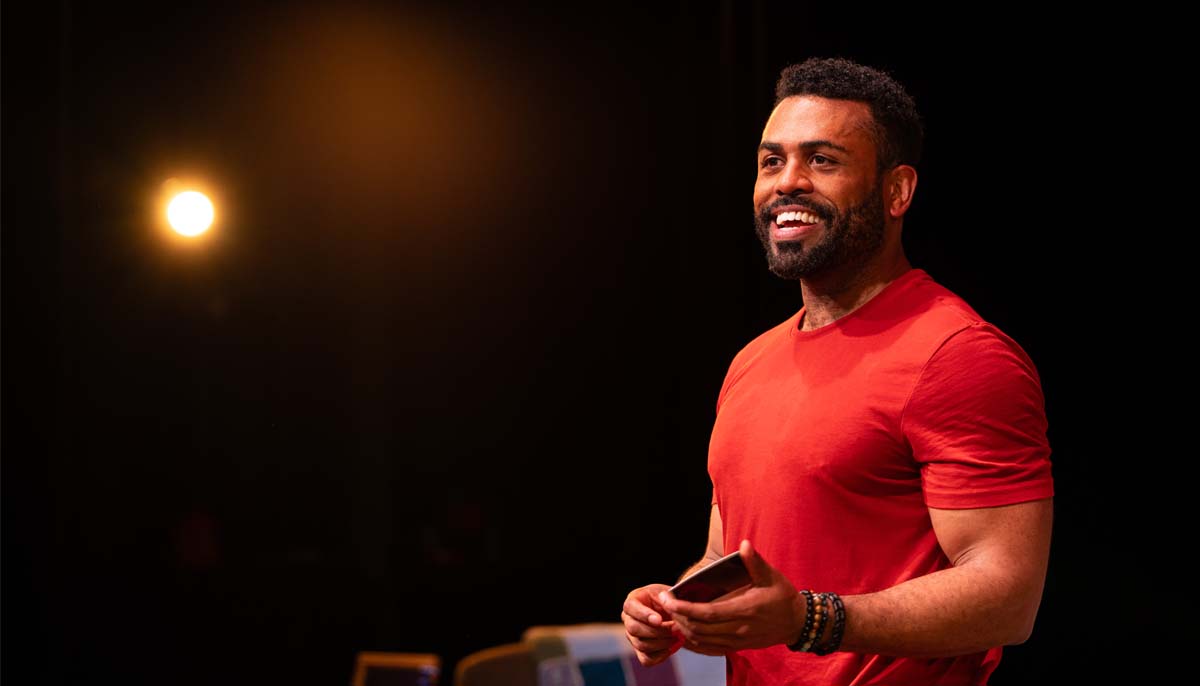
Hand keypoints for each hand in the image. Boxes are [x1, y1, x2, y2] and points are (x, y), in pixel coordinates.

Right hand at [621, 583, 683, 666]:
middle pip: (634, 628)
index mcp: (633, 601)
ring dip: (662, 642)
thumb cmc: (669, 601)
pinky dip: (661, 655)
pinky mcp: (640, 651)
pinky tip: (671, 647)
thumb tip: (666, 600)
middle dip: (657, 631)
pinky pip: (646, 659)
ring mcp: (632, 637)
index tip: (660, 620)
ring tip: (677, 636)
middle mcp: (628, 619)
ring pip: (641, 644)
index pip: (630, 607)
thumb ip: (667, 597)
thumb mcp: (668, 594)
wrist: (675, 615)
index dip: (643, 614)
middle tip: (675, 628)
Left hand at [658, 540, 804, 654]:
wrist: (797, 622)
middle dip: (678, 617)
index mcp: (744, 610)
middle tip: (664, 604)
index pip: (706, 613)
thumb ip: (755, 562)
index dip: (684, 608)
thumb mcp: (771, 576)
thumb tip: (744, 544)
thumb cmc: (783, 596)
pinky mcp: (738, 647)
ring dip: (683, 629)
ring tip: (671, 615)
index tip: (668, 599)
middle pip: (699, 628)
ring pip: (702, 640)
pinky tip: (684, 634)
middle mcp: (738, 629)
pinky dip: (694, 643)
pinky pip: (710, 649)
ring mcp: (737, 641)